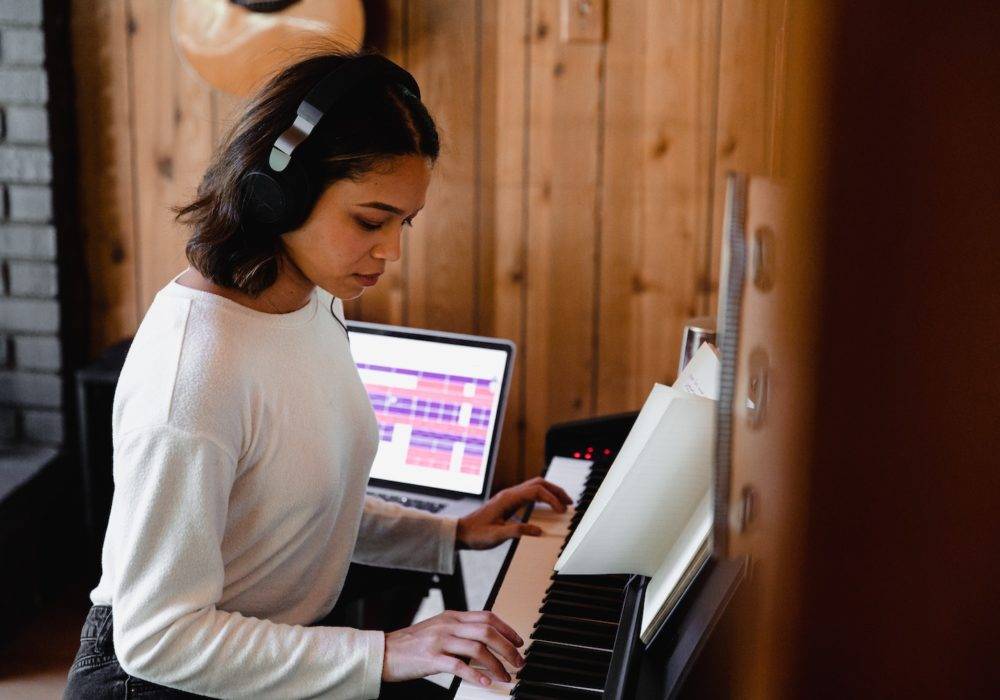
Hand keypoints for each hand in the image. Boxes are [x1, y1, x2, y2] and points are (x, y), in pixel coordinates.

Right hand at [382, 610, 524, 686]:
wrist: (384, 652)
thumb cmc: (413, 645)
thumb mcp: (439, 630)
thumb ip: (460, 631)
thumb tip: (487, 643)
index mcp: (452, 616)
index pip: (487, 617)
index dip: (507, 629)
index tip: (519, 642)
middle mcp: (448, 625)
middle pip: (487, 631)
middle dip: (507, 648)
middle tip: (518, 662)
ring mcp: (439, 640)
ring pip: (477, 648)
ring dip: (496, 664)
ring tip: (505, 676)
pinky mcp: (431, 658)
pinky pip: (458, 665)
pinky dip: (475, 674)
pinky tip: (485, 682)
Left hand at [456, 476, 573, 549]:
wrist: (461, 533)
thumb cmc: (476, 534)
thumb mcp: (496, 536)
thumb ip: (517, 532)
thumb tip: (538, 530)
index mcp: (508, 498)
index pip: (536, 491)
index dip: (552, 499)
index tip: (562, 510)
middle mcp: (509, 494)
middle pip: (538, 483)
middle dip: (555, 490)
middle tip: (569, 502)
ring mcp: (508, 497)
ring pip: (534, 486)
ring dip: (550, 492)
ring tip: (562, 503)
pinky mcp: (508, 502)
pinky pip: (529, 494)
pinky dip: (542, 497)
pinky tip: (547, 506)